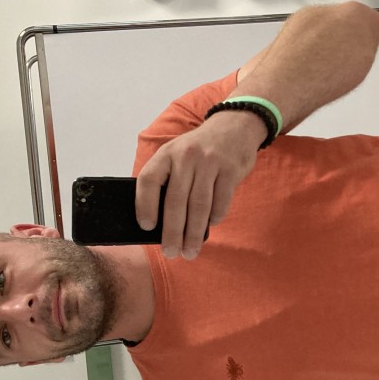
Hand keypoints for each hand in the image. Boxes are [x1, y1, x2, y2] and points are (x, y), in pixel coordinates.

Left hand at [135, 110, 264, 258]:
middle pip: (176, 201)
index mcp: (167, 153)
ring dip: (193, 233)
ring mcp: (210, 162)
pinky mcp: (231, 170)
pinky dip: (214, 218)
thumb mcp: (177, 154)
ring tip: (190, 251)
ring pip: (199, 206)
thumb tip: (157, 221)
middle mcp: (187, 156)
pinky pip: (221, 201)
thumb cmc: (199, 149)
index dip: (144, 205)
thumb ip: (167, 179)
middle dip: (172, 232)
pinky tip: (210, 225)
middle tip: (171, 253)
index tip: (146, 227)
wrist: (234, 126)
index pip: (149, 179)